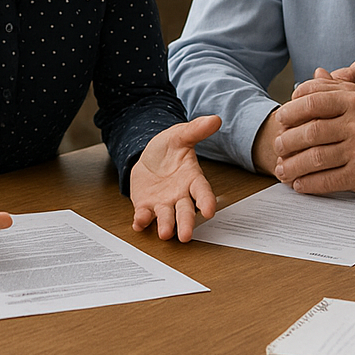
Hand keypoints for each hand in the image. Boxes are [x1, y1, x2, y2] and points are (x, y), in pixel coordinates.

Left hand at [130, 115, 221, 241]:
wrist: (147, 155)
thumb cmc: (168, 148)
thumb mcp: (180, 135)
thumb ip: (196, 130)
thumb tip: (214, 119)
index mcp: (192, 179)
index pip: (202, 191)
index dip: (206, 201)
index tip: (209, 210)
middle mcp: (180, 195)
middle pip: (185, 211)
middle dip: (186, 223)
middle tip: (186, 235)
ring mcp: (163, 203)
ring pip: (167, 218)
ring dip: (166, 226)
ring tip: (165, 234)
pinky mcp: (146, 207)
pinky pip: (145, 216)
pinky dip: (142, 221)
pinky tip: (139, 224)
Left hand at [272, 57, 354, 193]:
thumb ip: (336, 86)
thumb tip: (315, 73)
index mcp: (353, 99)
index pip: (311, 101)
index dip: (290, 111)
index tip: (280, 120)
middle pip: (310, 132)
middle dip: (287, 141)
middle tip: (277, 146)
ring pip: (315, 158)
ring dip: (293, 166)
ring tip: (282, 169)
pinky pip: (328, 180)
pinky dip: (309, 184)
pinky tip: (299, 184)